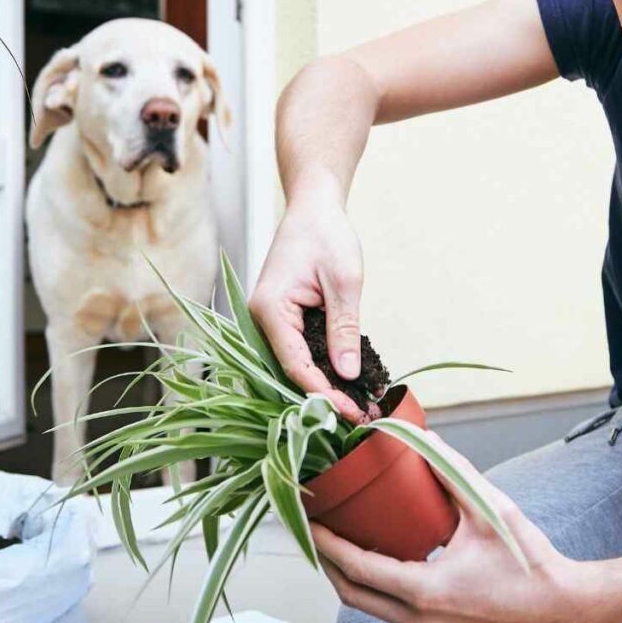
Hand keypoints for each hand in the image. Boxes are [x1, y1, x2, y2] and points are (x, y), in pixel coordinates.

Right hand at [250, 191, 364, 420]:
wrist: (313, 206)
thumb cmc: (326, 234)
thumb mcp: (344, 282)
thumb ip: (344, 329)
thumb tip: (347, 374)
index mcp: (270, 309)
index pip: (294, 365)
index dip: (322, 393)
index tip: (350, 412)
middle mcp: (262, 318)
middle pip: (290, 370)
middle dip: (324, 396)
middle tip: (359, 416)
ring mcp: (269, 318)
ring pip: (294, 363)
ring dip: (324, 384)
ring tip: (357, 404)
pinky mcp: (282, 317)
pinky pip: (299, 349)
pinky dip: (321, 365)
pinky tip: (346, 380)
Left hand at [311, 433, 585, 622]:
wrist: (561, 604)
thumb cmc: (528, 559)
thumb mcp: (488, 509)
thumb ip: (451, 471)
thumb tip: (419, 434)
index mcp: (428, 590)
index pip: (358, 567)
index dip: (327, 541)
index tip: (307, 516)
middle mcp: (419, 618)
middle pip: (350, 591)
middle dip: (324, 557)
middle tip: (309, 523)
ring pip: (364, 603)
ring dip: (342, 572)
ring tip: (329, 534)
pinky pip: (383, 607)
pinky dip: (364, 582)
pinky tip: (362, 553)